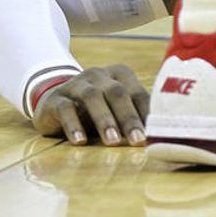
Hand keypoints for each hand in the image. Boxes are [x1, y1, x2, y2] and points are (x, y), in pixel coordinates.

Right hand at [33, 65, 149, 145]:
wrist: (54, 102)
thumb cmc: (96, 110)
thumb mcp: (116, 110)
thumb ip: (135, 116)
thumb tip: (161, 135)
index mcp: (120, 74)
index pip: (137, 92)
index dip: (147, 112)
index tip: (156, 133)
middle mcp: (99, 75)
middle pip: (117, 93)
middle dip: (129, 118)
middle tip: (138, 140)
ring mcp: (76, 84)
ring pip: (92, 97)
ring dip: (105, 120)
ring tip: (113, 141)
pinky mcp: (55, 98)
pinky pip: (65, 108)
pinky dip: (74, 125)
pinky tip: (80, 141)